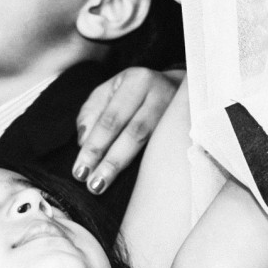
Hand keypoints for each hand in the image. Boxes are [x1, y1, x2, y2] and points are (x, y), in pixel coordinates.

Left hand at [73, 67, 181, 192]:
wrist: (177, 87)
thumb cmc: (135, 92)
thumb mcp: (109, 92)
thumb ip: (91, 113)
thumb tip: (83, 141)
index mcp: (137, 81)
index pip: (111, 119)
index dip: (94, 147)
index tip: (80, 172)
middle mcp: (160, 94)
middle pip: (133, 133)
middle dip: (110, 162)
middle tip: (93, 185)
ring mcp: (177, 111)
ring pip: (151, 143)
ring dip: (126, 166)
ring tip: (105, 186)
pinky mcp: (187, 126)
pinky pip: (165, 149)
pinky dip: (146, 167)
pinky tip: (134, 184)